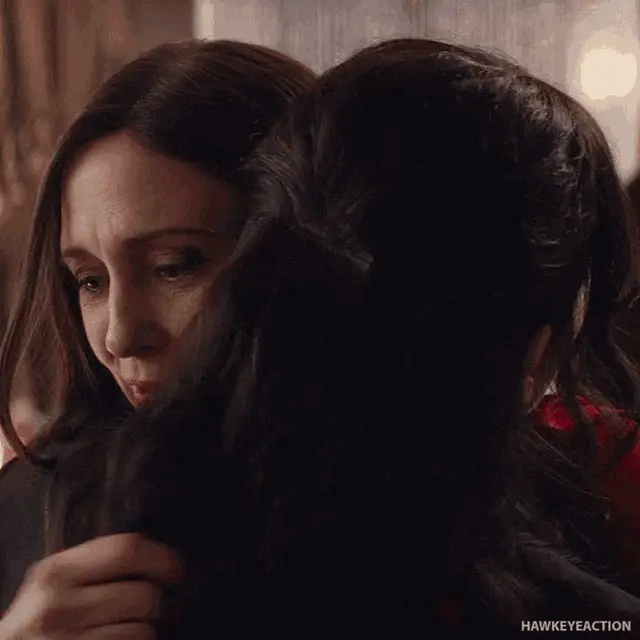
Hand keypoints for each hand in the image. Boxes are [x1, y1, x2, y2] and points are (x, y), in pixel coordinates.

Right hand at [0, 533, 182, 638]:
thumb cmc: (39, 626)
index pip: (126, 548)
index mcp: (56, 572)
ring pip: (143, 628)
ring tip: (141, 630)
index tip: (178, 569)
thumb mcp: (55, 586)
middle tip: (168, 608)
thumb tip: (157, 556)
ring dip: (151, 631)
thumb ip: (94, 566)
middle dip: (164, 603)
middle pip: (143, 593)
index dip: (164, 557)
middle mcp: (57, 605)